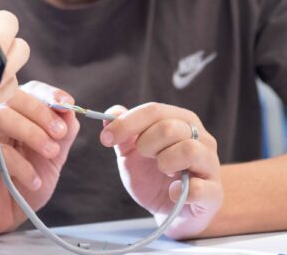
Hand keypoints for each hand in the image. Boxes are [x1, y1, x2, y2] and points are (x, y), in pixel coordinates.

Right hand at [0, 81, 79, 235]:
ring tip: (50, 153)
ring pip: (2, 117)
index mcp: (11, 112)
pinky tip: (34, 180)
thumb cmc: (22, 184)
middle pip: (12, 97)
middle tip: (60, 133)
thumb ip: (61, 135)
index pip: (27, 90)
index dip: (48, 93)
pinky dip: (21, 164)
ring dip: (32, 133)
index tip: (68, 104)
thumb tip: (71, 111)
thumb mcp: (51, 158)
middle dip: (41, 111)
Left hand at [100, 102, 222, 239]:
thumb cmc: (152, 175)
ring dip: (164, 161)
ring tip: (162, 170)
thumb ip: (122, 132)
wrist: (168, 211)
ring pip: (189, 150)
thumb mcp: (131, 152)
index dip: (126, 123)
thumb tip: (111, 114)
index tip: (106, 138)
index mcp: (181, 120)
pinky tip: (173, 191)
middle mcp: (201, 138)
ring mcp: (211, 165)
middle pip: (169, 127)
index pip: (154, 110)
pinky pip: (200, 187)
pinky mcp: (214, 193)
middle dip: (145, 143)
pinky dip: (180, 190)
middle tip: (143, 155)